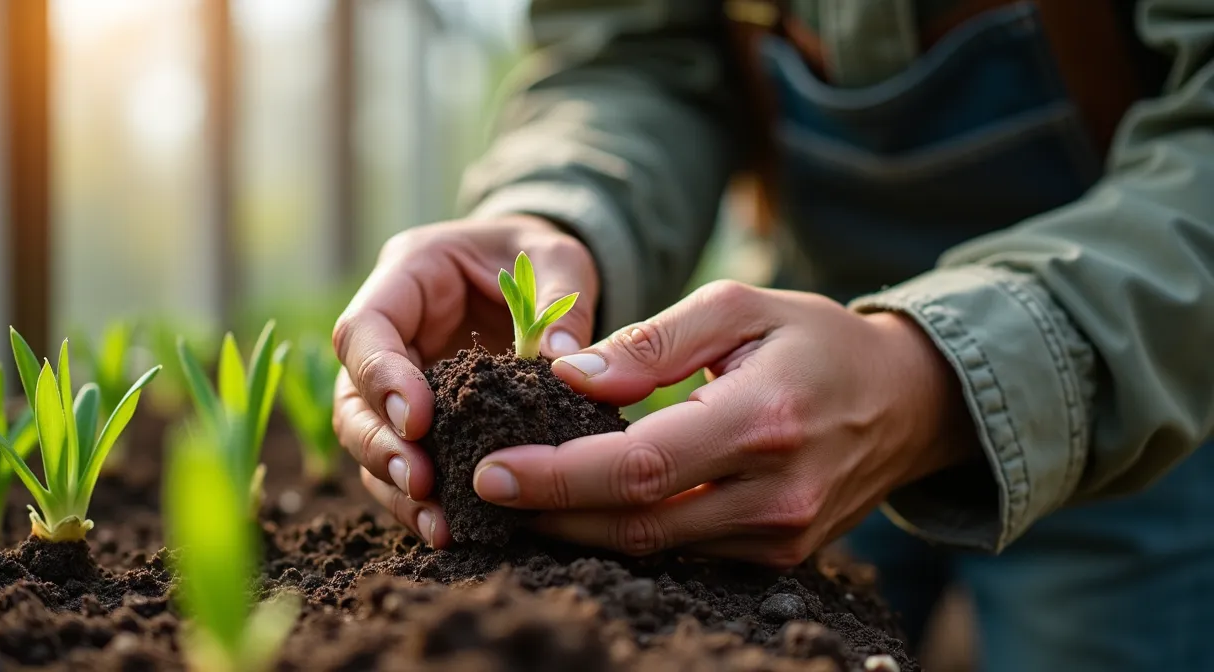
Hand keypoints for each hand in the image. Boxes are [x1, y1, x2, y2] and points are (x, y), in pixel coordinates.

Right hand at [332, 214, 598, 548]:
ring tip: (438, 524)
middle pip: (353, 396)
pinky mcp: (421, 420)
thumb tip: (563, 364)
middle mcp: (390, 333)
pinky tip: (451, 530)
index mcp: (406, 276)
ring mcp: (398, 380)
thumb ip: (558, 301)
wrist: (538, 273)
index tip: (417, 419)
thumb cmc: (538, 256)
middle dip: (380, 444)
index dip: (381, 377)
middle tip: (420, 483)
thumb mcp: (558, 260)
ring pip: (369, 439)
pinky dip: (422, 500)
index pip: (365, 328)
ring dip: (395, 484)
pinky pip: (407, 461)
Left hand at [470, 281, 977, 565]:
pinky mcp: (779, 556)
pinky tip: (581, 511)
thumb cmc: (817, 340)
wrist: (909, 403)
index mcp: (765, 420)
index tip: (491, 471)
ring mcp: (781, 535)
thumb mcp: (740, 307)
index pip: (640, 466)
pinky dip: (626, 534)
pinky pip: (685, 552)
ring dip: (578, 530)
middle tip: (483, 492)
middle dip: (549, 513)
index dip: (558, 477)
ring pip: (655, 547)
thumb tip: (570, 378)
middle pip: (637, 522)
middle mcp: (777, 493)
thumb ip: (653, 342)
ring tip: (518, 500)